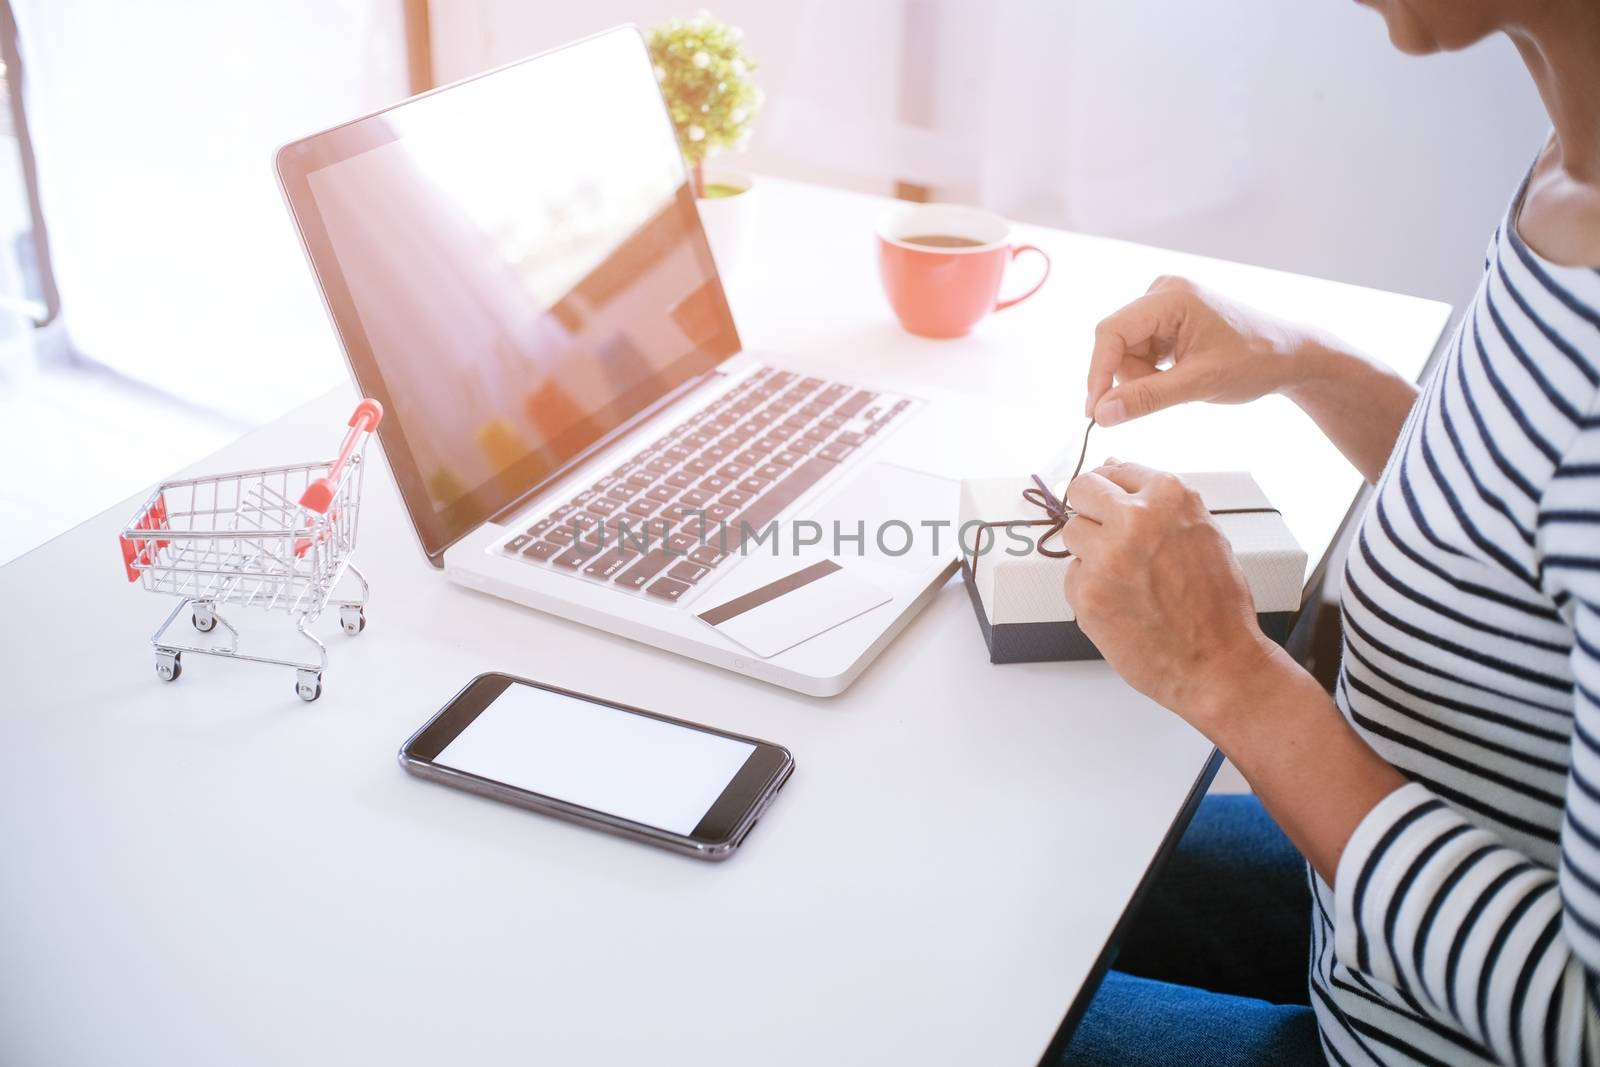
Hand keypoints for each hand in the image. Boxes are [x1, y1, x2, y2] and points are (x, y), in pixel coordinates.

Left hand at [1060, 459, 1283, 727]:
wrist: (1217, 663)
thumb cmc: (1217, 604)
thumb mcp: (1202, 533)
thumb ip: (1157, 500)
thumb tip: (1112, 467)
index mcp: (1169, 496)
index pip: (1115, 470)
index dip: (1113, 491)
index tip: (1115, 506)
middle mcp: (1134, 519)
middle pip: (1081, 490)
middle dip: (1090, 508)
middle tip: (1108, 534)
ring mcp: (1106, 556)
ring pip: (1072, 532)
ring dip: (1090, 550)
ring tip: (1126, 576)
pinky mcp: (1086, 592)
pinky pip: (1072, 575)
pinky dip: (1090, 588)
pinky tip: (1122, 604)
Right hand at [1085, 275, 1319, 426]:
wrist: (1290, 356)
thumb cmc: (1254, 363)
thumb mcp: (1198, 385)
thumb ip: (1146, 399)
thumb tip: (1102, 415)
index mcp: (1171, 297)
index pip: (1111, 332)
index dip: (1098, 373)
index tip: (1096, 412)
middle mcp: (1163, 291)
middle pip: (1117, 342)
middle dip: (1130, 376)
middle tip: (1160, 397)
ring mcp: (1165, 302)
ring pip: (1126, 350)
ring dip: (1142, 376)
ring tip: (1180, 383)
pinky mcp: (1168, 316)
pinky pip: (1140, 348)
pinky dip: (1152, 370)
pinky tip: (1180, 373)